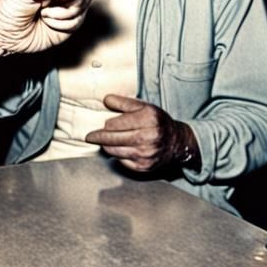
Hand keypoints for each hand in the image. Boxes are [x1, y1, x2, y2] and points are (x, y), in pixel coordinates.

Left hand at [84, 94, 199, 172]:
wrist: (177, 143)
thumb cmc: (157, 122)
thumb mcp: (144, 107)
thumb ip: (124, 102)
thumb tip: (105, 100)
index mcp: (148, 119)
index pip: (116, 123)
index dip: (106, 124)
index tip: (102, 124)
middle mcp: (148, 137)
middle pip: (112, 138)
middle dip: (98, 137)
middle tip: (89, 136)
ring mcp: (145, 153)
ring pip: (114, 151)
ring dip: (106, 146)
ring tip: (104, 141)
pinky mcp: (143, 166)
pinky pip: (121, 160)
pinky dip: (117, 154)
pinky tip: (118, 149)